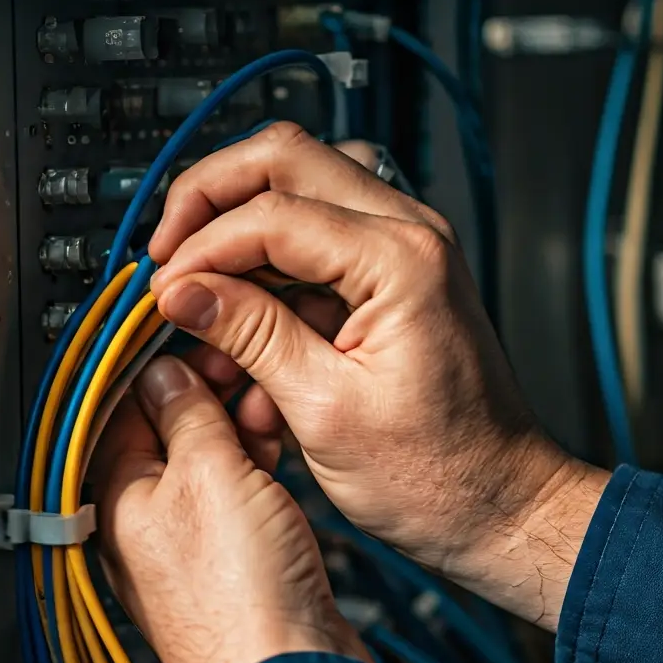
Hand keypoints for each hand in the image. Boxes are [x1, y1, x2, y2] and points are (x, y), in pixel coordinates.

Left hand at [89, 355, 369, 662]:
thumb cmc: (239, 600)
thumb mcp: (208, 476)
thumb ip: (185, 417)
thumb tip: (164, 375)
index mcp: (110, 500)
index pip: (116, 407)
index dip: (150, 359)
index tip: (179, 325)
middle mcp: (140, 521)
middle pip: (161, 429)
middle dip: (200, 388)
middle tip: (236, 355)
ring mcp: (187, 540)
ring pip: (201, 457)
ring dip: (230, 420)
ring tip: (263, 393)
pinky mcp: (231, 555)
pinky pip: (232, 489)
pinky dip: (250, 459)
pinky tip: (274, 437)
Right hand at [147, 124, 608, 628]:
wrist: (499, 503)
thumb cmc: (438, 474)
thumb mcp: (324, 410)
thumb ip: (251, 336)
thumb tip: (183, 292)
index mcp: (399, 260)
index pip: (271, 212)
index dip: (202, 247)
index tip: (164, 291)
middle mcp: (409, 234)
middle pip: (285, 159)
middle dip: (210, 198)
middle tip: (168, 250)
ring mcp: (403, 250)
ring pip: (300, 186)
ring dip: (240, 223)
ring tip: (198, 275)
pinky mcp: (392, 279)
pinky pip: (317, 241)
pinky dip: (269, 268)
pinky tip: (242, 322)